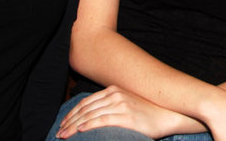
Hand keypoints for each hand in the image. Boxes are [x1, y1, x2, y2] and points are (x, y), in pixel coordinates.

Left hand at [55, 86, 183, 138]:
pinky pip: (101, 120)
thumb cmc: (146, 112)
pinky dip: (88, 126)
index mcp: (113, 90)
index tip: (63, 124)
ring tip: (64, 135)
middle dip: (69, 122)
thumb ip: (110, 105)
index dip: (72, 113)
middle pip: (85, 109)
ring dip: (73, 126)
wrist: (166, 115)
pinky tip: (79, 131)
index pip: (86, 102)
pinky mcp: (125, 116)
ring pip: (89, 115)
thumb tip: (92, 115)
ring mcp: (120, 104)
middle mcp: (115, 94)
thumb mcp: (126, 103)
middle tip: (59, 133)